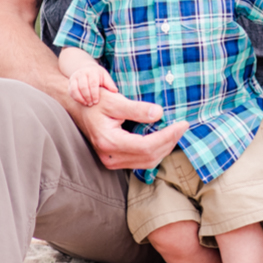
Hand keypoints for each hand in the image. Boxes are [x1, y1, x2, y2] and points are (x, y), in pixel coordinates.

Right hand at [68, 64, 117, 106]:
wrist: (86, 69)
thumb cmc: (98, 75)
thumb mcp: (105, 76)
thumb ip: (109, 83)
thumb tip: (115, 91)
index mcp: (93, 71)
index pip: (93, 83)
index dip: (94, 93)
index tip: (96, 101)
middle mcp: (82, 73)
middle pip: (83, 86)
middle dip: (88, 97)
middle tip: (92, 104)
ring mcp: (75, 77)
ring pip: (75, 89)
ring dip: (81, 98)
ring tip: (87, 103)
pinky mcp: (70, 82)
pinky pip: (71, 91)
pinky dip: (76, 98)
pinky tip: (82, 102)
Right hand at [72, 90, 187, 171]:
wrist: (79, 109)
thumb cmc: (95, 102)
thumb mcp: (115, 100)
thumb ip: (137, 108)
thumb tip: (159, 113)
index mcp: (109, 142)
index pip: (146, 146)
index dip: (167, 136)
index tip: (182, 124)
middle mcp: (110, 157)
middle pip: (149, 157)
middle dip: (169, 142)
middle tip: (183, 126)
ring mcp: (111, 161)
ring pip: (147, 162)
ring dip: (165, 148)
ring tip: (176, 132)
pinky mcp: (115, 160)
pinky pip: (141, 161)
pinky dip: (156, 151)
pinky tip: (164, 139)